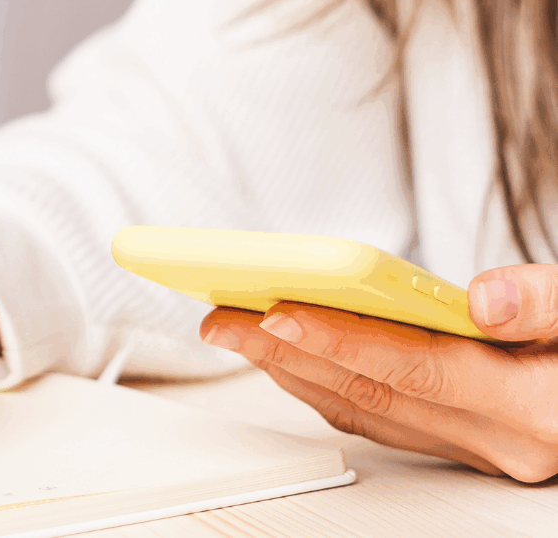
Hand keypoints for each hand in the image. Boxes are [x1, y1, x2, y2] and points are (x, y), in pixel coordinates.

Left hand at [200, 264, 557, 481]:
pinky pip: (377, 419)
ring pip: (365, 411)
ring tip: (235, 328)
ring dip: (291, 369)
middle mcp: (502, 441)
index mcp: (536, 407)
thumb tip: (484, 298)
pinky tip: (285, 353)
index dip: (343, 341)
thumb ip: (544, 301)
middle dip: (286, 352)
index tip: (278, 312)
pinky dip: (323, 383)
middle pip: (373, 393)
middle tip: (223, 317)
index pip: (418, 371)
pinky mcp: (461, 444)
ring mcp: (478, 450)